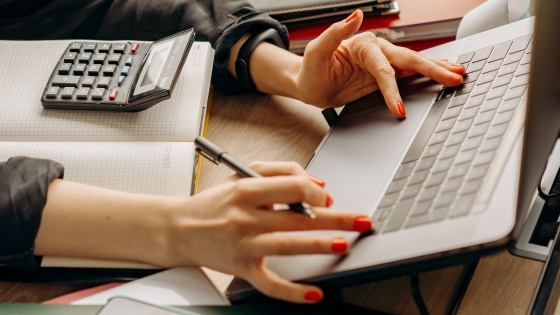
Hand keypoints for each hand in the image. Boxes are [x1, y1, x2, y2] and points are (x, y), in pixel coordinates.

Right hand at [164, 161, 371, 302]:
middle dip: (335, 219)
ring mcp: (244, 245)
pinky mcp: (241, 269)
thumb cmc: (214, 203)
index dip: (317, 192)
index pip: (293, 187)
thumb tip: (317, 184)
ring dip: (319, 245)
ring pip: (288, 246)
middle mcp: (246, 218)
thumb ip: (280, 171)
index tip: (328, 198)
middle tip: (361, 220)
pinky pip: (270, 284)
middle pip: (299, 217)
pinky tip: (314, 294)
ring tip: (343, 244)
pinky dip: (293, 291)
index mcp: (247, 191)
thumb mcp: (241, 175)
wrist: (179, 228)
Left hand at [296, 9, 465, 116]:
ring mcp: (382, 63)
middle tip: (454, 78)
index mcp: (364, 44)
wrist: (310, 84)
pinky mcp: (384, 75)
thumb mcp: (316, 51)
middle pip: (408, 60)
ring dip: (437, 68)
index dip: (392, 89)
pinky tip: (443, 75)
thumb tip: (356, 15)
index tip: (399, 108)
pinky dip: (428, 75)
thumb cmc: (311, 70)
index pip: (383, 69)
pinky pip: (409, 75)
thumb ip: (335, 33)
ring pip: (414, 64)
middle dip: (433, 70)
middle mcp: (377, 51)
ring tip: (459, 73)